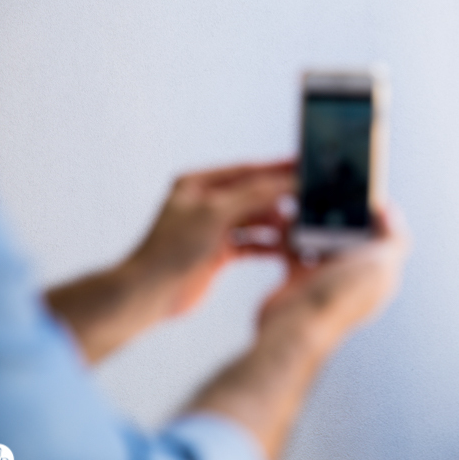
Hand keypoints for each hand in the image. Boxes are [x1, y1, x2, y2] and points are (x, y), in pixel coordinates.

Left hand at [129, 161, 294, 317]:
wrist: (151, 292)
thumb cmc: (171, 249)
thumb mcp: (215, 213)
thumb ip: (253, 195)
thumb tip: (285, 181)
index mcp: (198, 183)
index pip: (246, 171)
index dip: (275, 170)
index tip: (302, 167)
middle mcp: (206, 202)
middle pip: (253, 195)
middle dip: (279, 200)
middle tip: (307, 201)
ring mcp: (213, 228)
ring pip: (255, 220)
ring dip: (275, 224)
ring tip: (296, 228)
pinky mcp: (220, 252)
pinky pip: (251, 243)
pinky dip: (267, 245)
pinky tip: (284, 248)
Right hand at [188, 206, 409, 459]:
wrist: (294, 328)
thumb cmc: (338, 300)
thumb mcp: (380, 264)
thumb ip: (393, 238)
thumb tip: (392, 212)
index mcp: (378, 273)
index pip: (384, 236)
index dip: (376, 213)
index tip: (363, 189)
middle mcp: (353, 277)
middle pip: (351, 235)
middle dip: (341, 213)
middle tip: (330, 190)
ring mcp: (325, 279)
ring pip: (321, 239)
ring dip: (313, 222)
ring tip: (306, 202)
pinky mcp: (298, 280)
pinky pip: (296, 250)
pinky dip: (290, 236)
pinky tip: (286, 223)